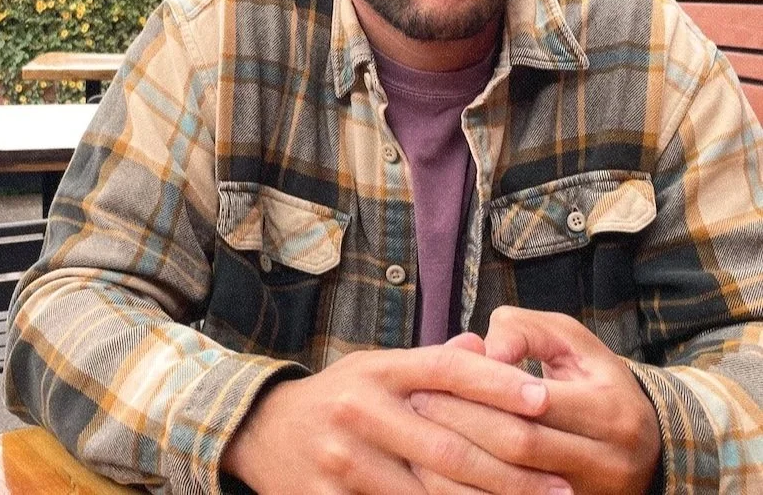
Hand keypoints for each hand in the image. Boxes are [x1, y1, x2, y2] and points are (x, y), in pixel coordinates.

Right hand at [222, 343, 572, 493]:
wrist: (263, 431)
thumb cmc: (338, 397)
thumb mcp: (377, 367)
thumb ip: (430, 363)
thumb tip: (484, 346)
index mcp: (378, 371)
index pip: (446, 371)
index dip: (497, 384)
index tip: (544, 398)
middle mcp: (362, 411)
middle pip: (449, 444)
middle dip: (513, 471)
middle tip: (563, 485)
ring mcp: (345, 461)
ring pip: (431, 493)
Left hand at [410, 307, 661, 494]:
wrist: (645, 446)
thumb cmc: (593, 379)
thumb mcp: (570, 340)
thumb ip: (525, 332)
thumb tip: (482, 348)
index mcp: (611, 412)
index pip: (534, 401)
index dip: (480, 388)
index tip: (433, 375)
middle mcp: (609, 463)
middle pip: (520, 447)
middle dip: (462, 423)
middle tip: (416, 404)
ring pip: (513, 487)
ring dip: (459, 465)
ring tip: (418, 438)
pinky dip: (474, 492)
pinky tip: (440, 473)